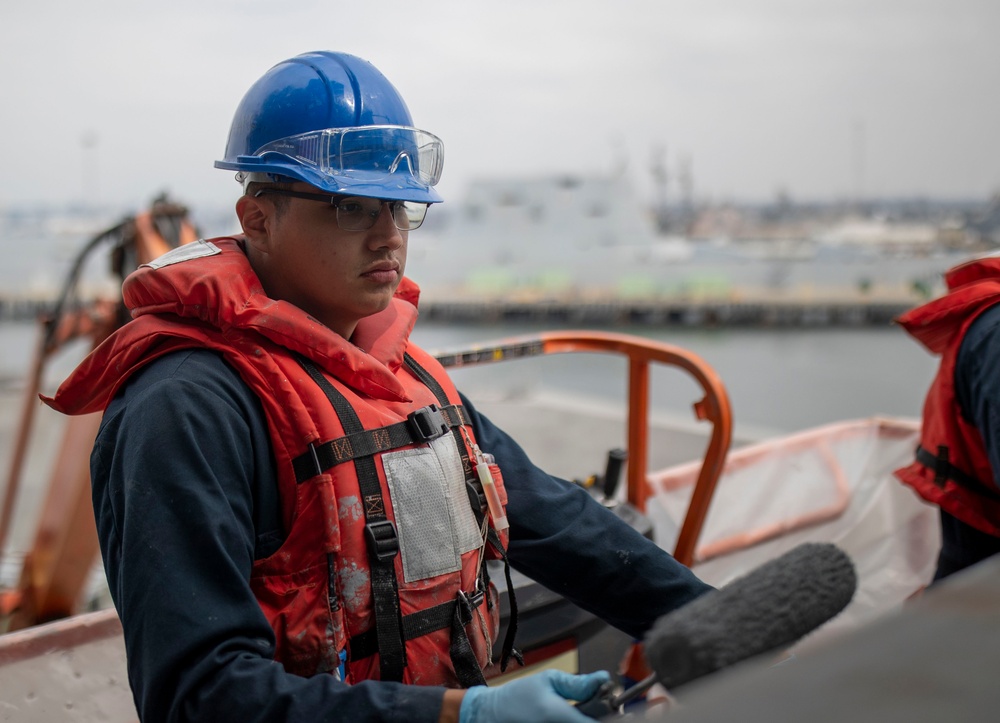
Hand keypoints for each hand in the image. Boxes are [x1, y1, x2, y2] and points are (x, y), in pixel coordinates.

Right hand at [459, 669, 610, 722]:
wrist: (491, 715)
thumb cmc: (518, 697)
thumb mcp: (547, 681)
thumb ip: (578, 683)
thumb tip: (604, 679)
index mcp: (560, 717)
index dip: (611, 716)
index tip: (615, 707)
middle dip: (599, 717)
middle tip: (599, 706)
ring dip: (586, 720)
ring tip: (578, 710)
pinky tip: (569, 717)